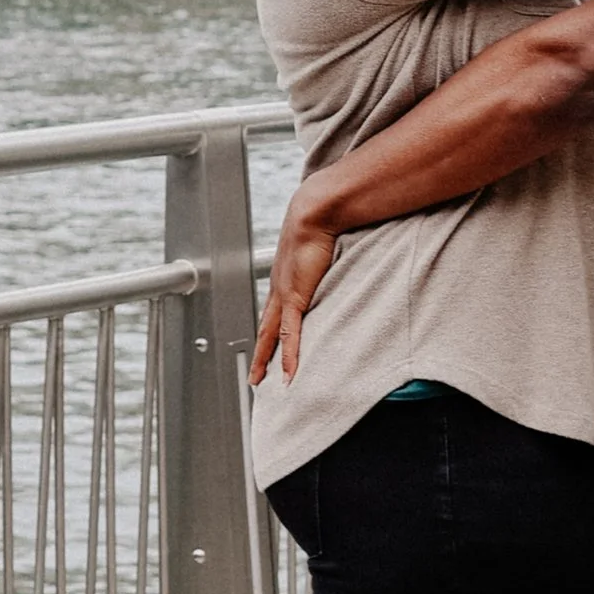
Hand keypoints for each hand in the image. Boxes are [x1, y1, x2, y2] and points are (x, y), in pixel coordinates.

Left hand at [250, 186, 343, 384]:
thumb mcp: (323, 247)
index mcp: (284, 277)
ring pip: (271, 336)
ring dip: (265, 360)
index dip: (270, 332)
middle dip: (260, 353)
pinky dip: (289, 356)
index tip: (266, 347)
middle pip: (266, 329)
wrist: (315, 211)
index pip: (274, 312)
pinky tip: (288, 375)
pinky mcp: (295, 297)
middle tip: (255, 375)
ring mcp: (284, 294)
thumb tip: (338, 258)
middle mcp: (280, 288)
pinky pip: (290, 334)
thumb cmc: (321, 221)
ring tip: (260, 381)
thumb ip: (327, 259)